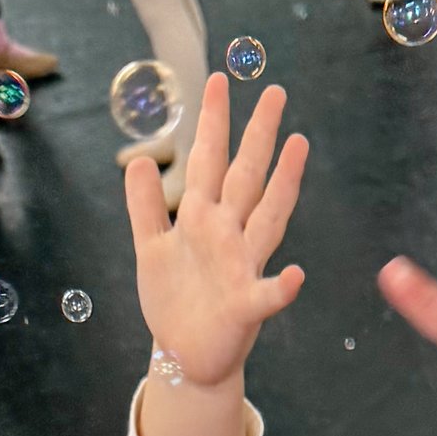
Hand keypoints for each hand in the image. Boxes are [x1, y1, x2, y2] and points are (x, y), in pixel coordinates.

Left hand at [127, 72, 307, 389]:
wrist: (184, 355)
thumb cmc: (174, 300)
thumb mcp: (151, 248)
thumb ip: (146, 206)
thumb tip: (138, 160)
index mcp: (204, 219)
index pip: (210, 162)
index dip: (213, 124)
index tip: (217, 81)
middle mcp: (228, 235)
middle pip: (246, 178)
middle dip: (259, 136)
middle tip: (275, 91)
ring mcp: (241, 268)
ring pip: (267, 220)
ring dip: (283, 186)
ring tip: (299, 148)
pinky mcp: (245, 307)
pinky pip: (267, 295)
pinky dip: (282, 288)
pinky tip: (296, 275)